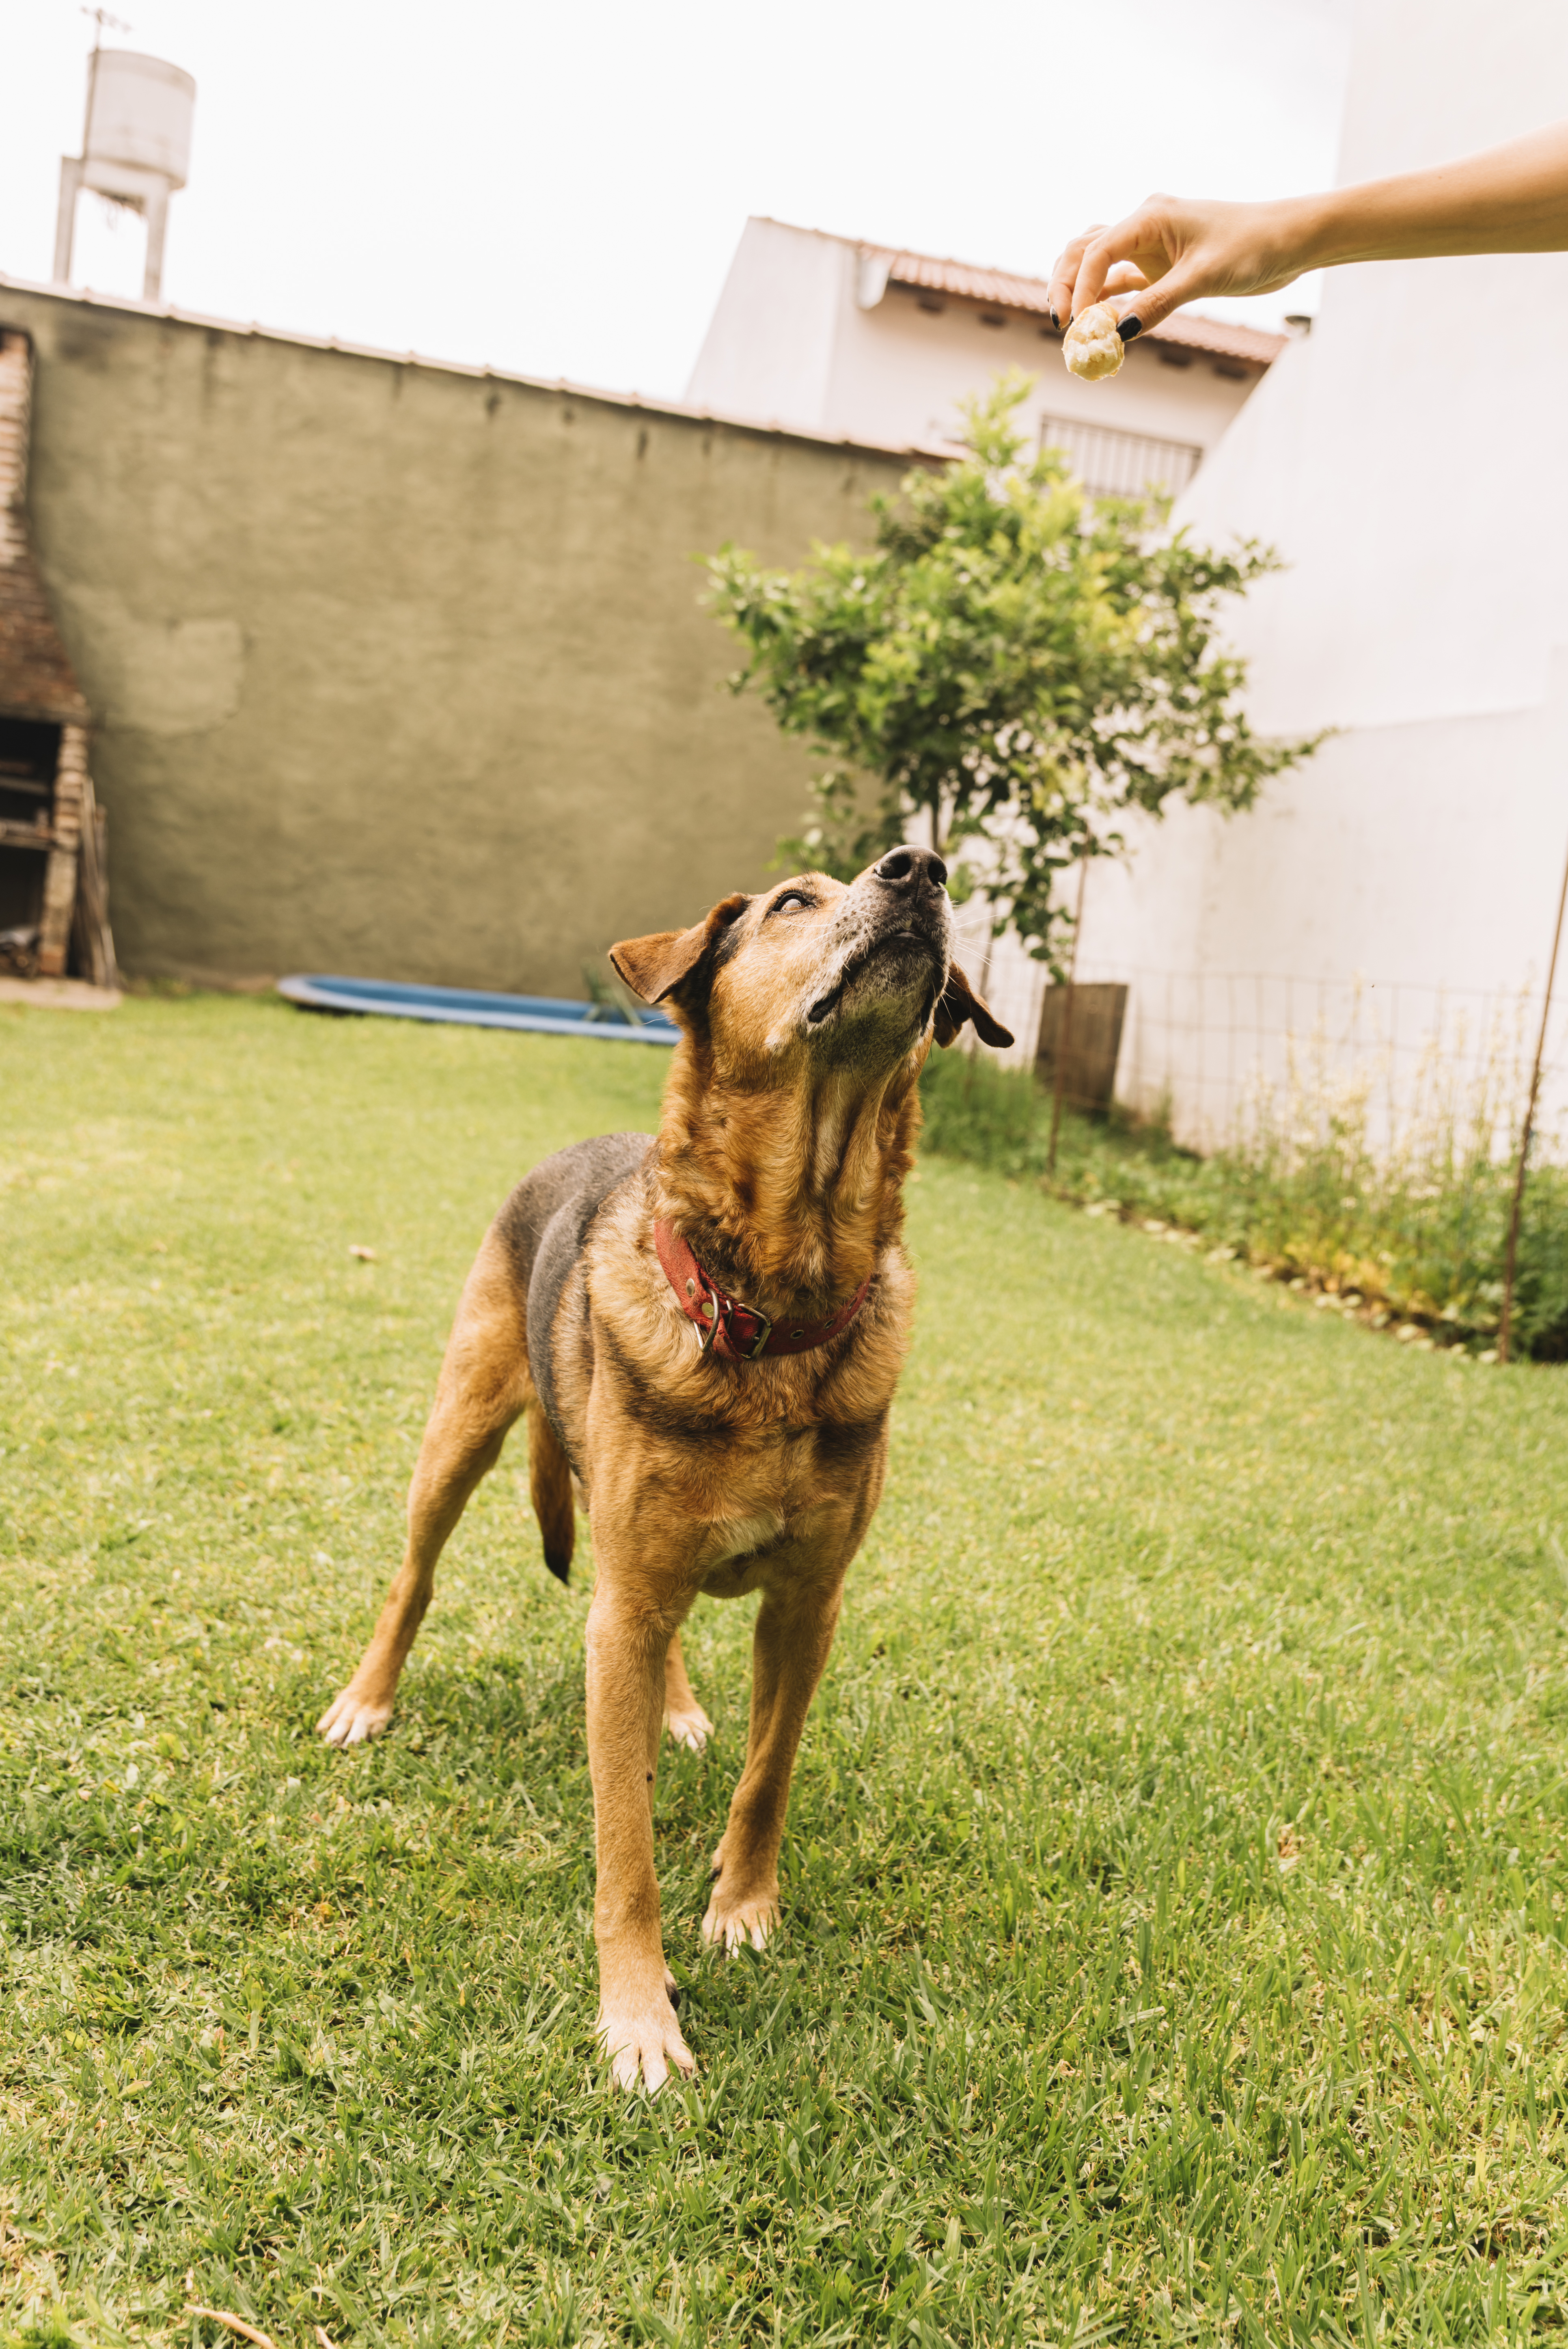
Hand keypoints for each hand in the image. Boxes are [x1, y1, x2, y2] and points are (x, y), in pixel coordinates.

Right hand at [1046, 194, 1316, 336]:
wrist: (1288, 242)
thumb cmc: (1253, 246)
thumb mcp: (1205, 277)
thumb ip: (1159, 303)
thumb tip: (1118, 335)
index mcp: (1150, 216)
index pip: (1097, 249)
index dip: (1081, 287)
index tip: (1076, 323)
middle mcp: (1144, 227)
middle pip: (1084, 251)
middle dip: (1066, 286)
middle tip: (1062, 325)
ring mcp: (1150, 247)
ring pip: (1096, 266)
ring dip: (1082, 295)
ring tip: (1075, 331)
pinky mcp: (1160, 268)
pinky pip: (1120, 285)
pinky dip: (1106, 306)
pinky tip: (1099, 329)